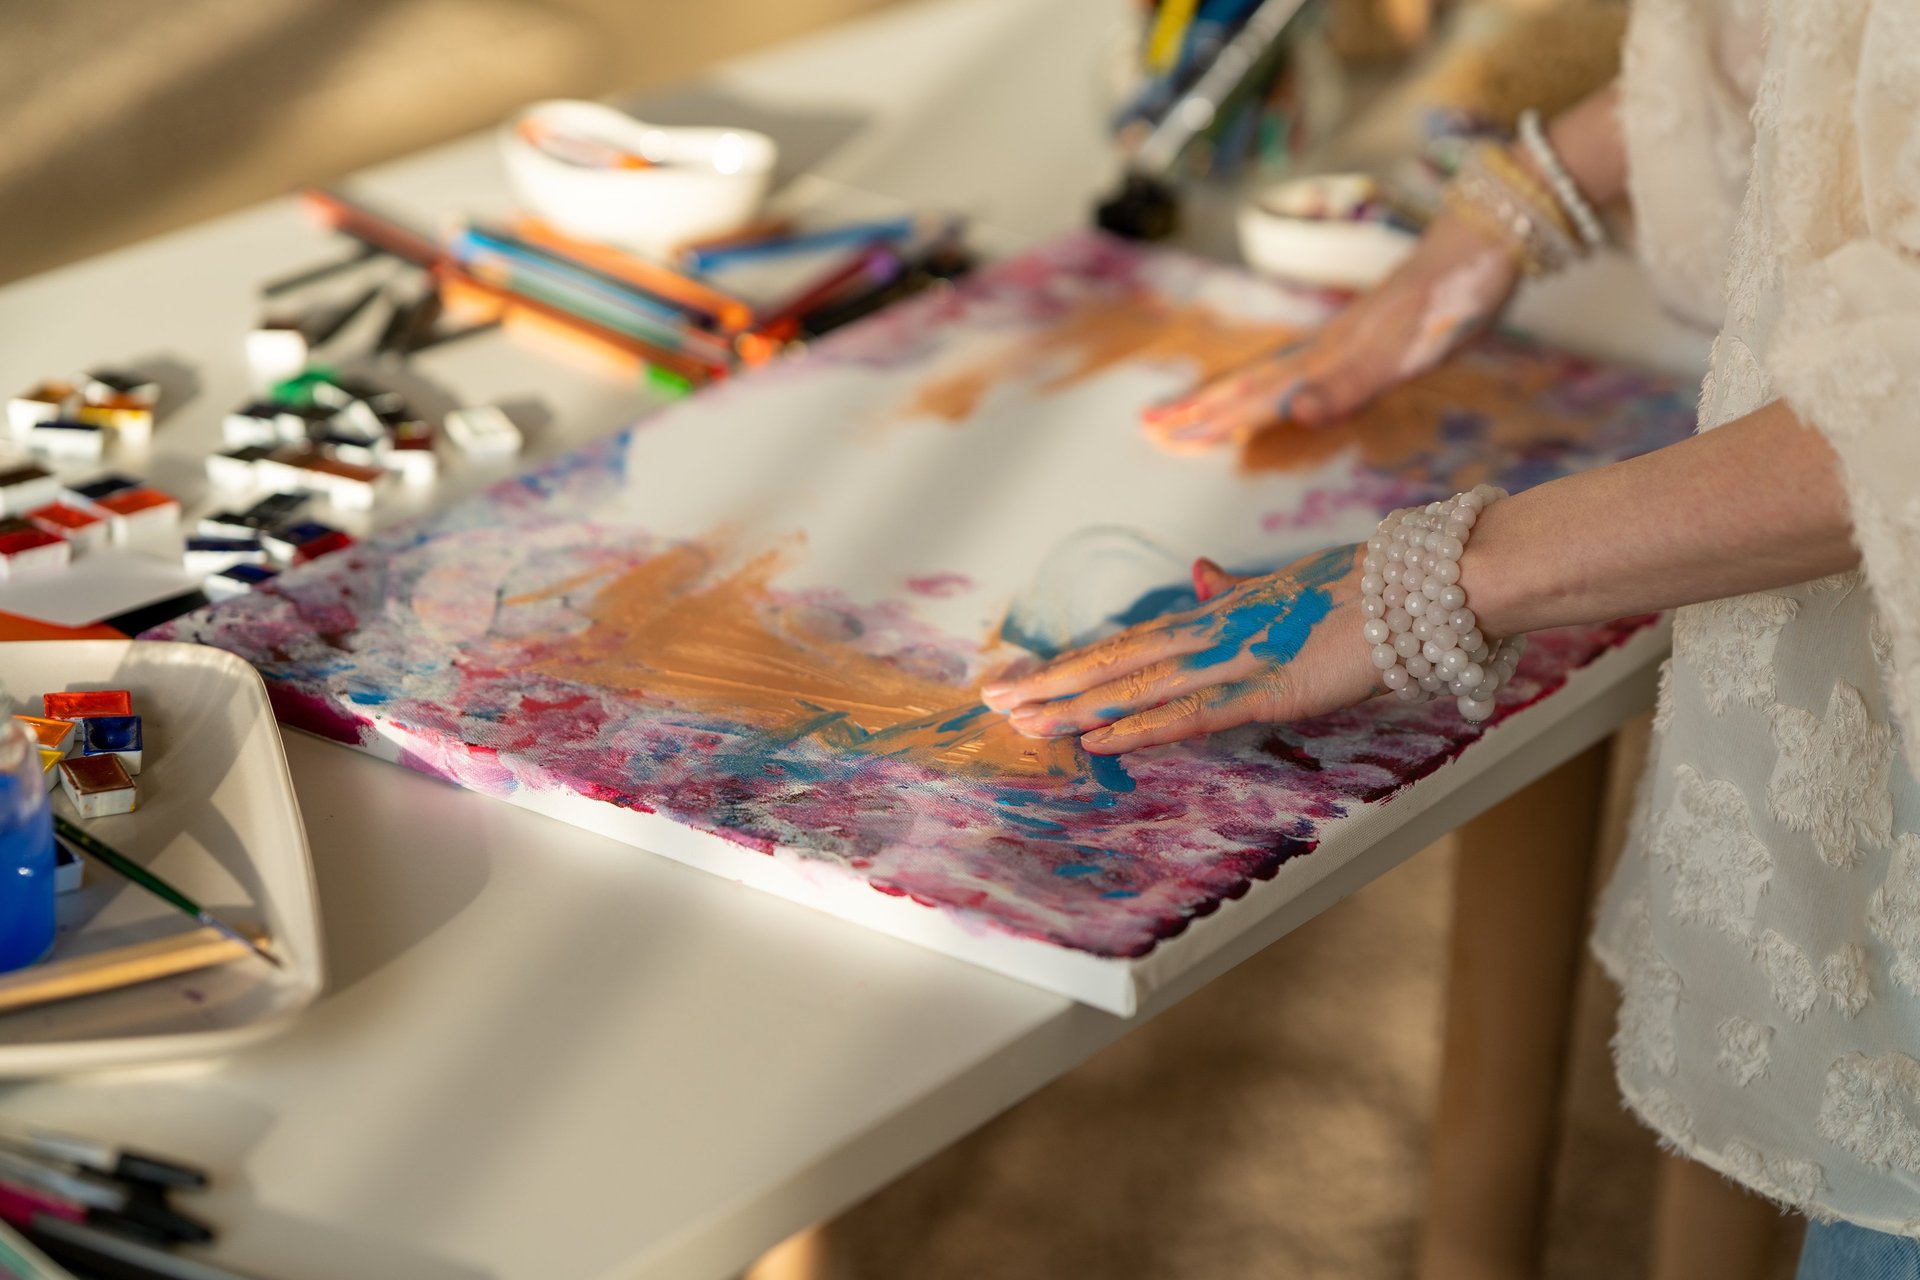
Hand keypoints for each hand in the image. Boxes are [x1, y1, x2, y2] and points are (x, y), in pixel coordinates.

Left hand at [980, 545, 1380, 753]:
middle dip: (1053, 684)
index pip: (1131, 641)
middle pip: (1118, 660)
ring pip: (1140, 685)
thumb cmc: (1367, 590)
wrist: (1428, 583)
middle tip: (993, 702)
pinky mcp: (1271, 688)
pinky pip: (1192, 713)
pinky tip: (1098, 740)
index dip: (1075, 662)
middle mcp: (1217, 630)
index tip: (1025, 678)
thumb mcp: (1289, 588)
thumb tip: (1199, 575)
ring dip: (1078, 706)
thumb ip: (1238, 592)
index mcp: (1219, 613)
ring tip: (1024, 721)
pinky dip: (1141, 727)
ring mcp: (1240, 658)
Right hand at [1141, 212, 1519, 450]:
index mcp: (1333, 353)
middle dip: (1205, 406)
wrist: (1490, 235)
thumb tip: (1293, 413)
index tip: (1165, 433)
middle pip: (1255, 381)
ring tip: (1199, 407)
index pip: (1258, 393)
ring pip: (1275, 371)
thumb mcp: (1410, 348)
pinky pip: (1304, 363)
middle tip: (1154, 425)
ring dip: (1234, 393)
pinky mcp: (1369, 329)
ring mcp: (1347, 334)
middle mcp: (1330, 344)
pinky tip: (1279, 386)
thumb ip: (1353, 383)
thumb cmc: (1456, 294)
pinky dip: (1275, 380)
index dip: (1214, 415)